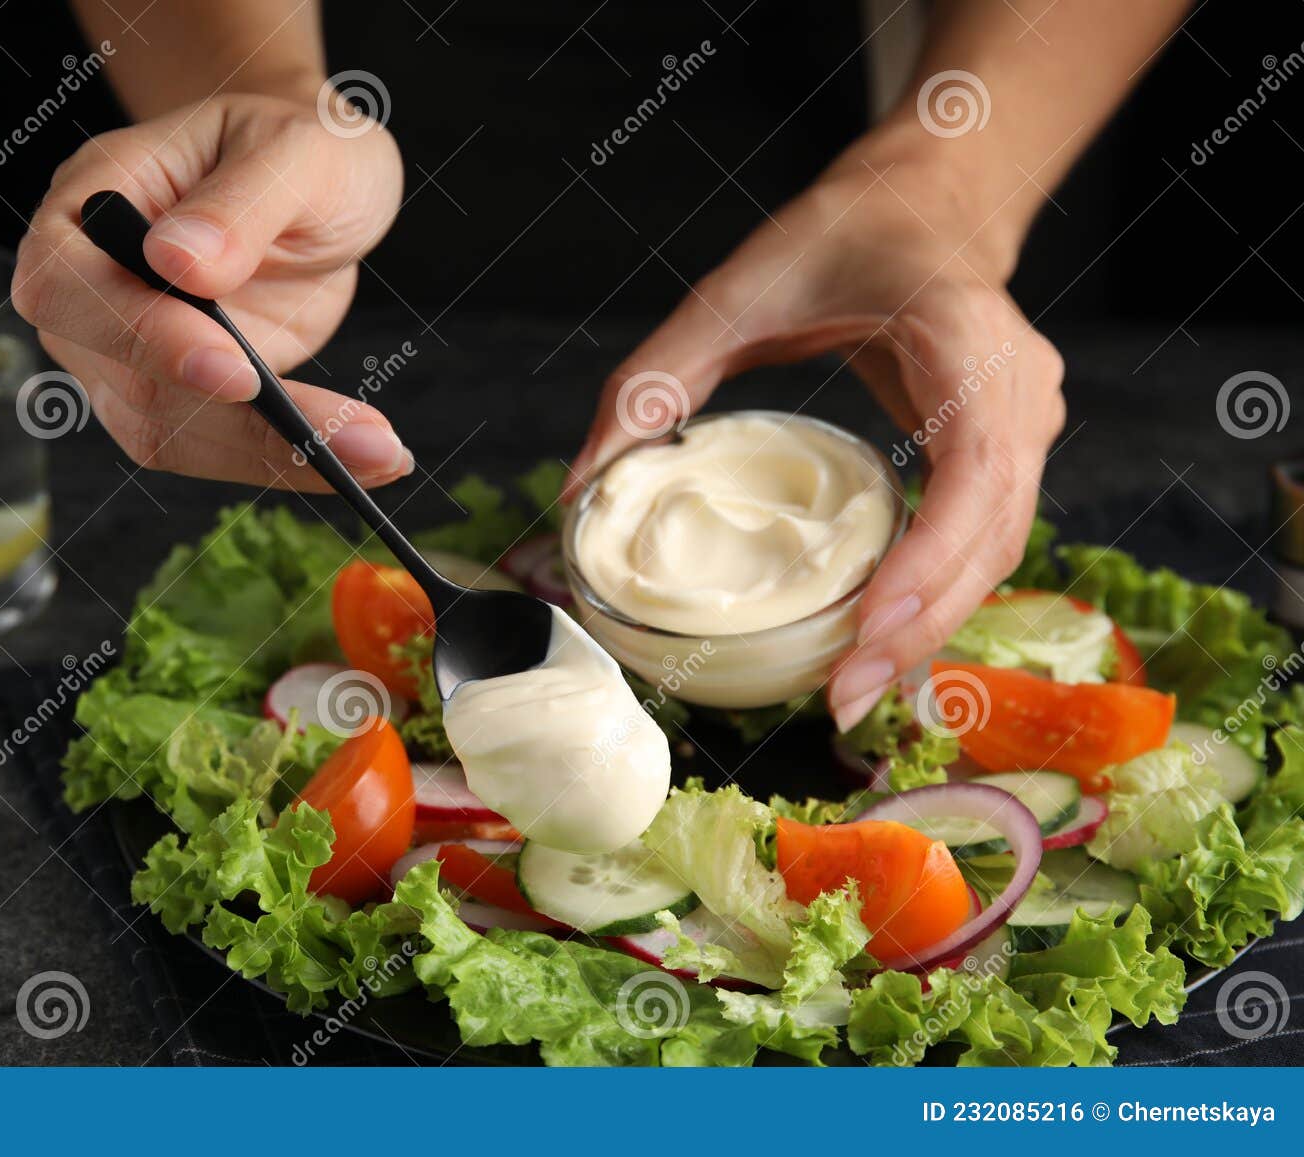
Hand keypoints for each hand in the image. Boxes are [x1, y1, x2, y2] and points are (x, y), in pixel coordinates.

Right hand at [13, 92, 409, 488]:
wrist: (317, 183)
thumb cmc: (297, 147)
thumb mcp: (295, 151)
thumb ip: (240, 201)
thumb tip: (179, 262)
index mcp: (92, 200)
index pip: (66, 284)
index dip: (137, 335)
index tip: (232, 367)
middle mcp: (91, 286)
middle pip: (123, 379)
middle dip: (232, 419)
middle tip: (342, 438)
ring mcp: (128, 352)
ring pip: (171, 432)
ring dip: (273, 455)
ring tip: (380, 454)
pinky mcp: (181, 397)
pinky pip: (219, 446)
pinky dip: (290, 461)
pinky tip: (367, 459)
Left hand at [567, 159, 1065, 730]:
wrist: (927, 200)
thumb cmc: (842, 234)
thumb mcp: (736, 291)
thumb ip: (658, 378)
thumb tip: (581, 484)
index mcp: (961, 334)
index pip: (972, 465)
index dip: (929, 559)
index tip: (867, 630)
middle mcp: (1017, 388)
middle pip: (993, 534)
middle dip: (920, 626)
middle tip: (842, 700)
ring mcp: (1027, 422)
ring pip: (998, 550)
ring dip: (930, 627)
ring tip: (853, 690)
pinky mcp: (1011, 450)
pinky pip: (985, 539)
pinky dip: (936, 596)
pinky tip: (878, 642)